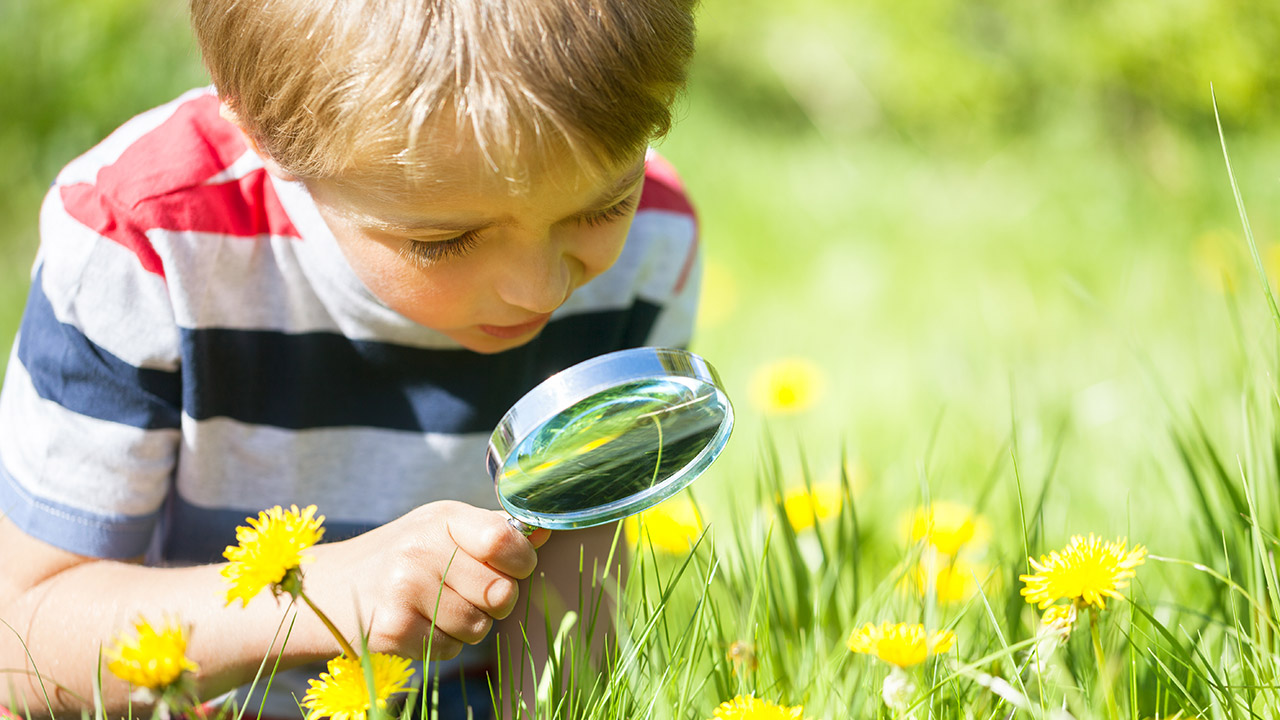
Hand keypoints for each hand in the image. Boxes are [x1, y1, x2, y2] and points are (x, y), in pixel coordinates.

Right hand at [307, 501, 550, 659]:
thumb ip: (493, 532)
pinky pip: (450, 649)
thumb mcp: (441, 530)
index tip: (512, 566)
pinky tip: (417, 624)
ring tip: (437, 607)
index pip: (504, 540)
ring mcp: (404, 589)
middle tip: (469, 593)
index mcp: (442, 518)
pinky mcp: (392, 629)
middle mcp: (421, 548)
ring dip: (468, 626)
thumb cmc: (399, 557)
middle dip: (495, 602)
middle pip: (501, 593)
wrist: (326, 589)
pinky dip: (442, 644)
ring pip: (479, 627)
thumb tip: (546, 529)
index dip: (521, 561)